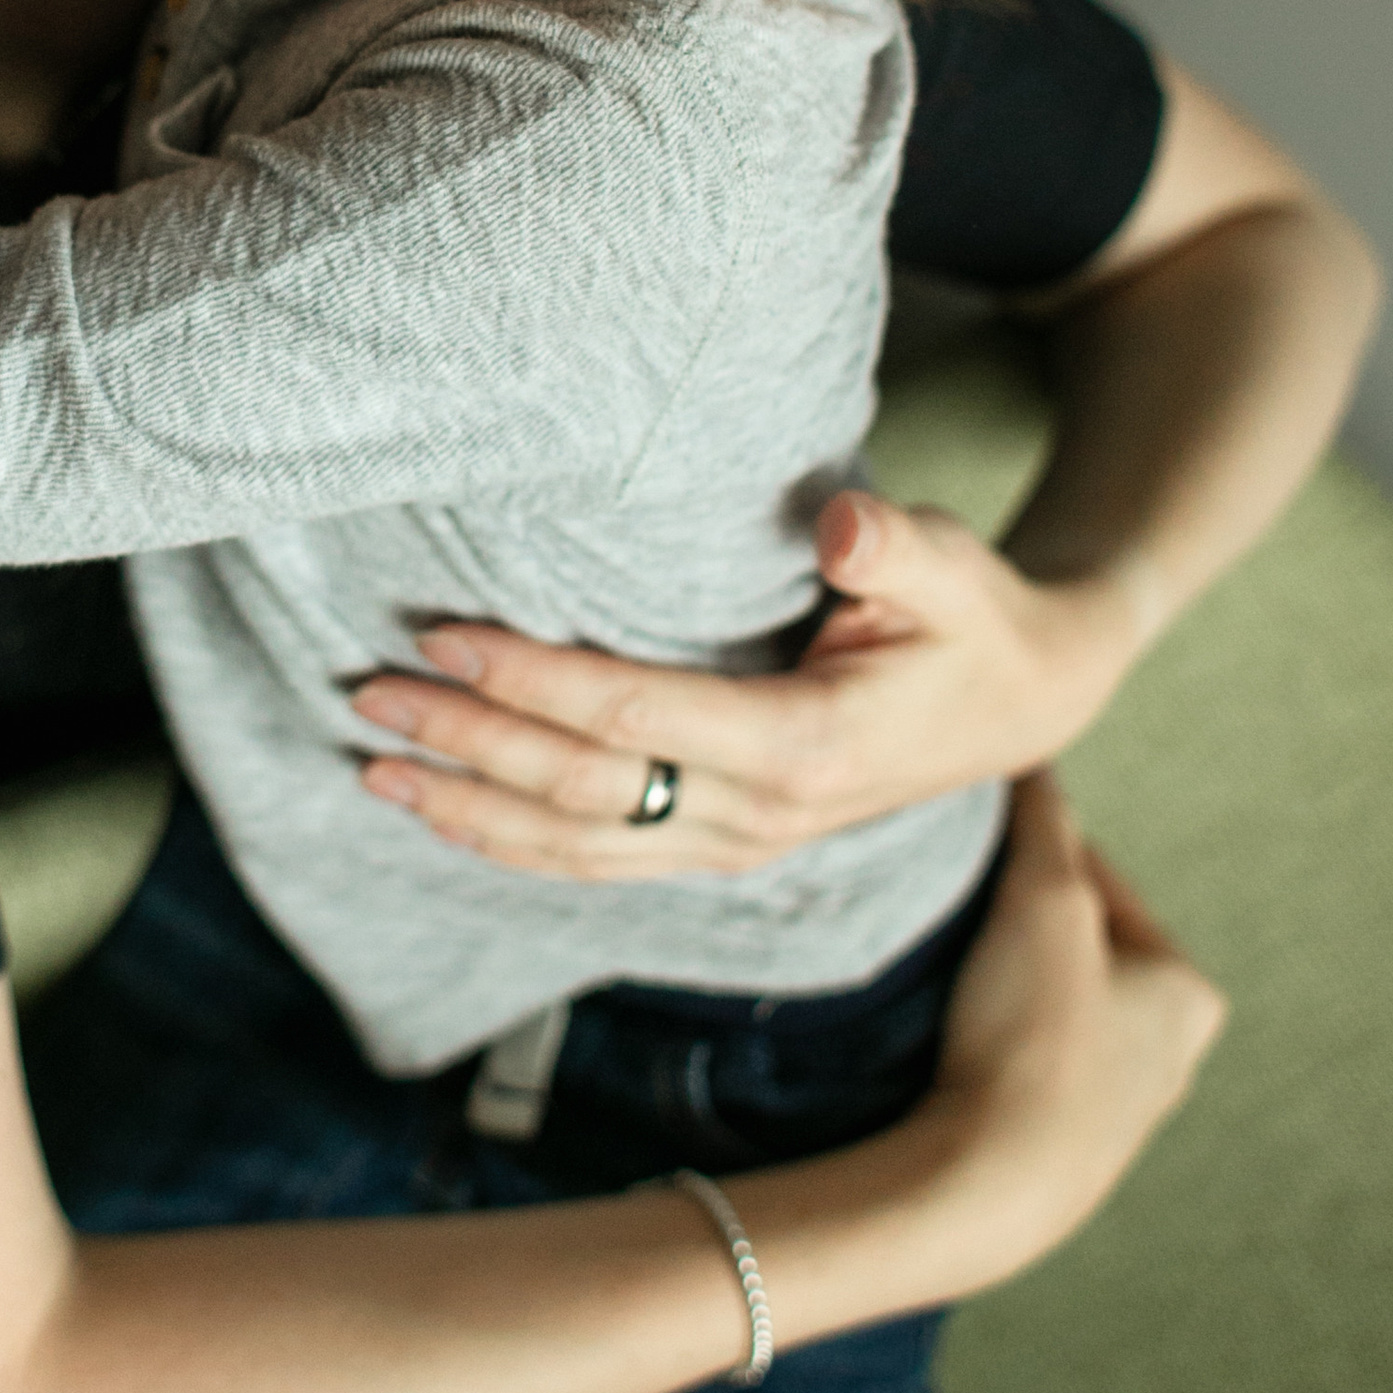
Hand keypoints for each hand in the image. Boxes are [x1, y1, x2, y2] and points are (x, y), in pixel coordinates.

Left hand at [353, 489, 1146, 878]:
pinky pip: (598, 862)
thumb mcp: (957, 567)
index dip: (534, 681)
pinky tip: (442, 811)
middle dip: (469, 741)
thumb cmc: (973, 618)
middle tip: (369, 691)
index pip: (637, 718)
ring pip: (578, 846)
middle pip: (585, 790)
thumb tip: (844, 530)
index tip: (444, 635)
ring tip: (374, 762)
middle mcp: (762, 814)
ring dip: (469, 806)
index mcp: (808, 746)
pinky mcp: (719, 848)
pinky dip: (511, 843)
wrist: (1023, 703)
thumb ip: (899, 551)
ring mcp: (737, 844)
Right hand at [919, 771, 1225, 1280]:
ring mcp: (1117, 1115)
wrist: (986, 1186)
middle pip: (1075, 948)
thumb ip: (1043, 818)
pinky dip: (987, 1044)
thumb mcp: (1044, 896)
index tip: (969, 848)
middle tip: (950, 912)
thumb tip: (1031, 756)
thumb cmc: (1032, 1034)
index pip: (1099, 881)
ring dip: (998, 986)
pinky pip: (1021, 1069)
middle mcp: (1172, 1058)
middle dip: (1016, 924)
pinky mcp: (1062, 1158)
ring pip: (1046, 1009)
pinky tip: (946, 1042)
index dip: (1029, 852)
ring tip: (941, 976)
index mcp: (1190, 994)